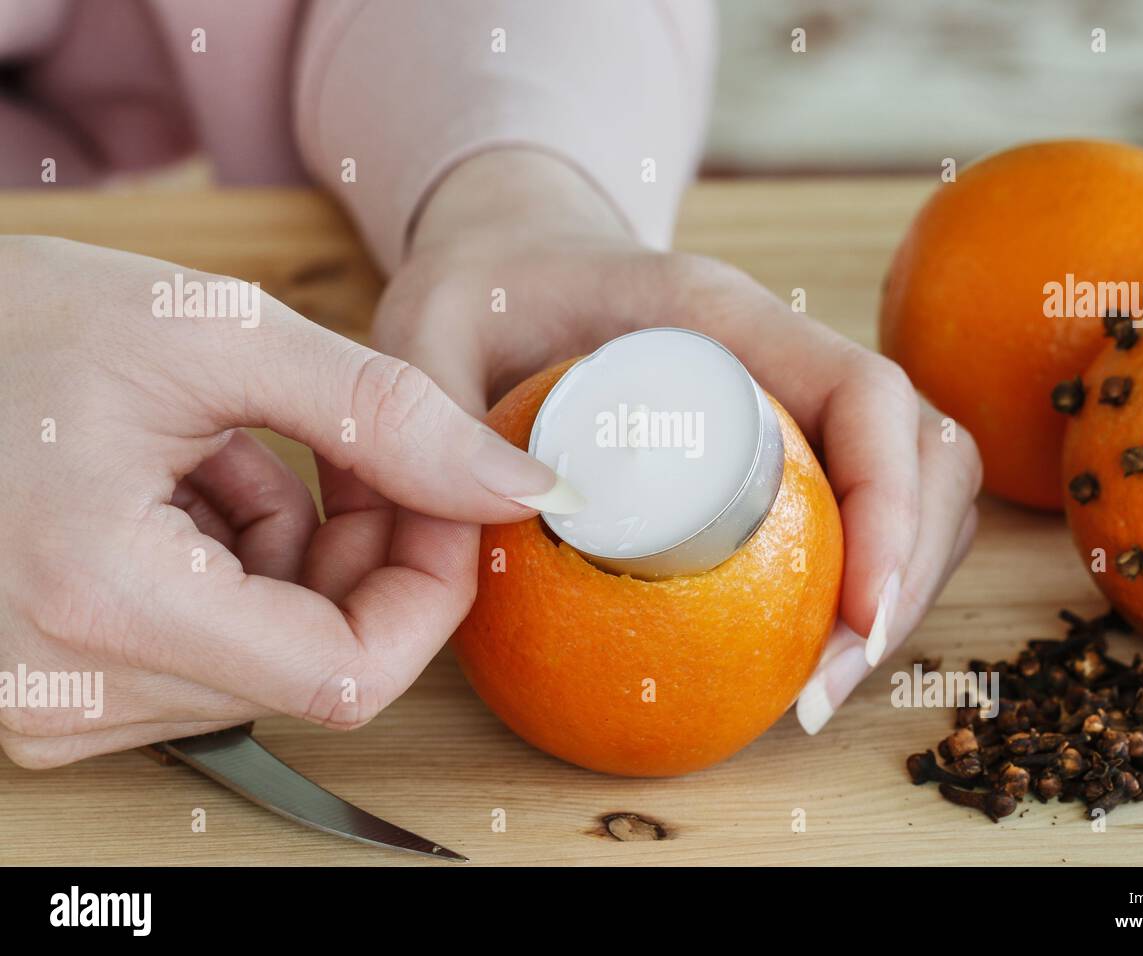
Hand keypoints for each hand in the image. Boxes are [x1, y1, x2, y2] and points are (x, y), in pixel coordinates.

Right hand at [0, 236, 573, 767]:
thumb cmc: (11, 326)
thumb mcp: (210, 336)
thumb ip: (383, 414)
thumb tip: (520, 488)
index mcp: (101, 600)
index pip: (349, 674)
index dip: (427, 586)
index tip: (450, 498)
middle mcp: (66, 687)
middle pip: (315, 660)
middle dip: (366, 547)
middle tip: (349, 442)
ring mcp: (52, 702)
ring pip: (270, 654)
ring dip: (297, 548)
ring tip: (231, 447)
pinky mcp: (53, 689)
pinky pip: (208, 650)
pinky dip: (236, 566)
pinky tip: (186, 484)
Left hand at [373, 150, 982, 735]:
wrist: (516, 258)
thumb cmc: (480, 288)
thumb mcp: (427, 330)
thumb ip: (434, 413)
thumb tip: (510, 522)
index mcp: (716, 311)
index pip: (860, 390)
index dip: (888, 502)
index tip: (856, 612)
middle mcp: (779, 351)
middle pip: (922, 447)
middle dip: (905, 574)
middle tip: (825, 686)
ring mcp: (791, 396)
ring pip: (916, 481)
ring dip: (898, 587)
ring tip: (819, 686)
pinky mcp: (780, 444)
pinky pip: (864, 506)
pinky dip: (863, 580)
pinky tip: (804, 651)